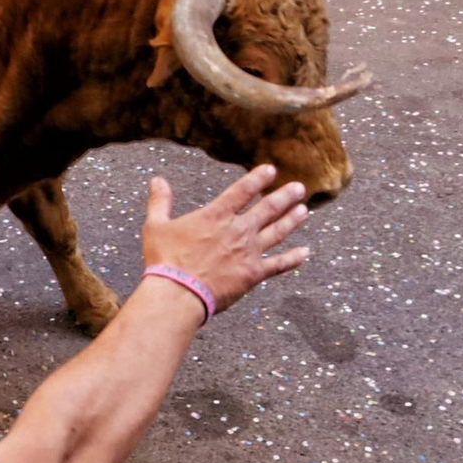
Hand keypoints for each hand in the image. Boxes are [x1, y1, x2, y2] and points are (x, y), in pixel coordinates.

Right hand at [141, 166, 308, 313]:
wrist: (178, 292)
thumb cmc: (164, 259)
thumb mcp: (156, 225)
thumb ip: (160, 202)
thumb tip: (157, 180)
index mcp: (215, 216)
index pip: (241, 191)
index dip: (257, 178)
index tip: (271, 169)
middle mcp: (237, 230)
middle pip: (267, 208)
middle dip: (284, 196)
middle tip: (299, 187)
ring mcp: (248, 252)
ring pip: (277, 232)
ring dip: (292, 220)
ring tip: (304, 211)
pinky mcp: (253, 274)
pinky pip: (279, 264)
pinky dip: (293, 258)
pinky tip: (305, 252)